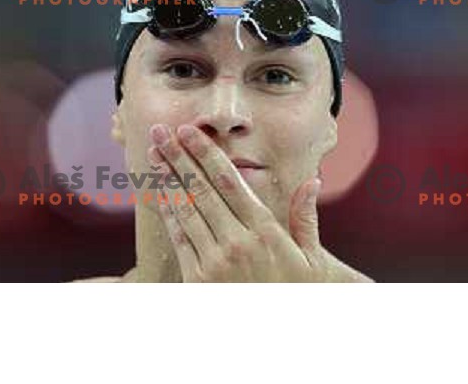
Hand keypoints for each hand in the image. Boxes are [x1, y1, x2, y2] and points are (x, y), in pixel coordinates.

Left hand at [148, 123, 373, 282]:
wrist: (278, 337)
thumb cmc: (296, 294)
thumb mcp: (311, 258)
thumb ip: (306, 218)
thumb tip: (313, 182)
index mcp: (265, 230)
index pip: (228, 181)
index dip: (206, 153)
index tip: (189, 131)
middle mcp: (238, 241)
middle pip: (201, 189)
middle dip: (178, 156)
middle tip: (161, 131)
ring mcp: (216, 261)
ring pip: (186, 209)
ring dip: (167, 179)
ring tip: (154, 154)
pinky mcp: (199, 279)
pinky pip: (180, 238)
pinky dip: (168, 212)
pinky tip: (160, 191)